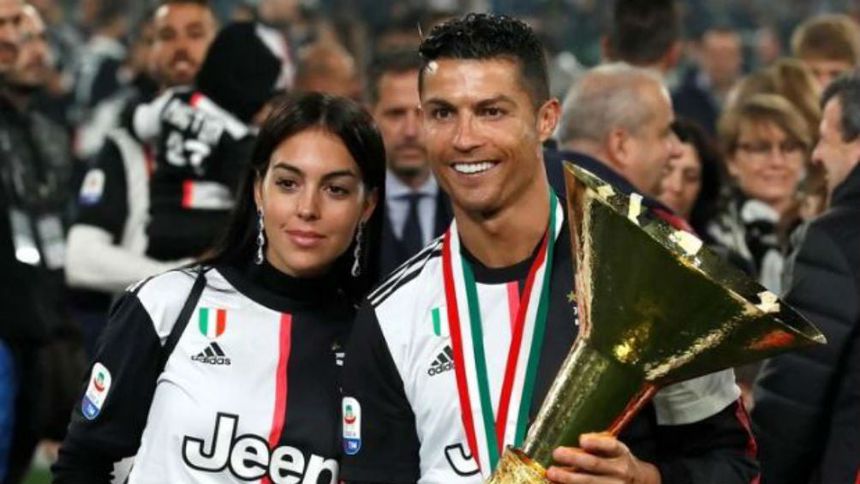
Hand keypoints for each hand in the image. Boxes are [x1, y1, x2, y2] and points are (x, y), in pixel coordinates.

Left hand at [545, 433, 660, 483]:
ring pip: (589, 483)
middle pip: (595, 464)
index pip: (611, 446)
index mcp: (621, 454)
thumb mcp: (614, 449)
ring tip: (552, 473)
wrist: (639, 483)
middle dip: (573, 459)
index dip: (596, 443)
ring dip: (568, 479)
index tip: (581, 440)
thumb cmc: (618, 462)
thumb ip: (598, 442)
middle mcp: (620, 471)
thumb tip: (581, 441)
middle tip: (556, 453)